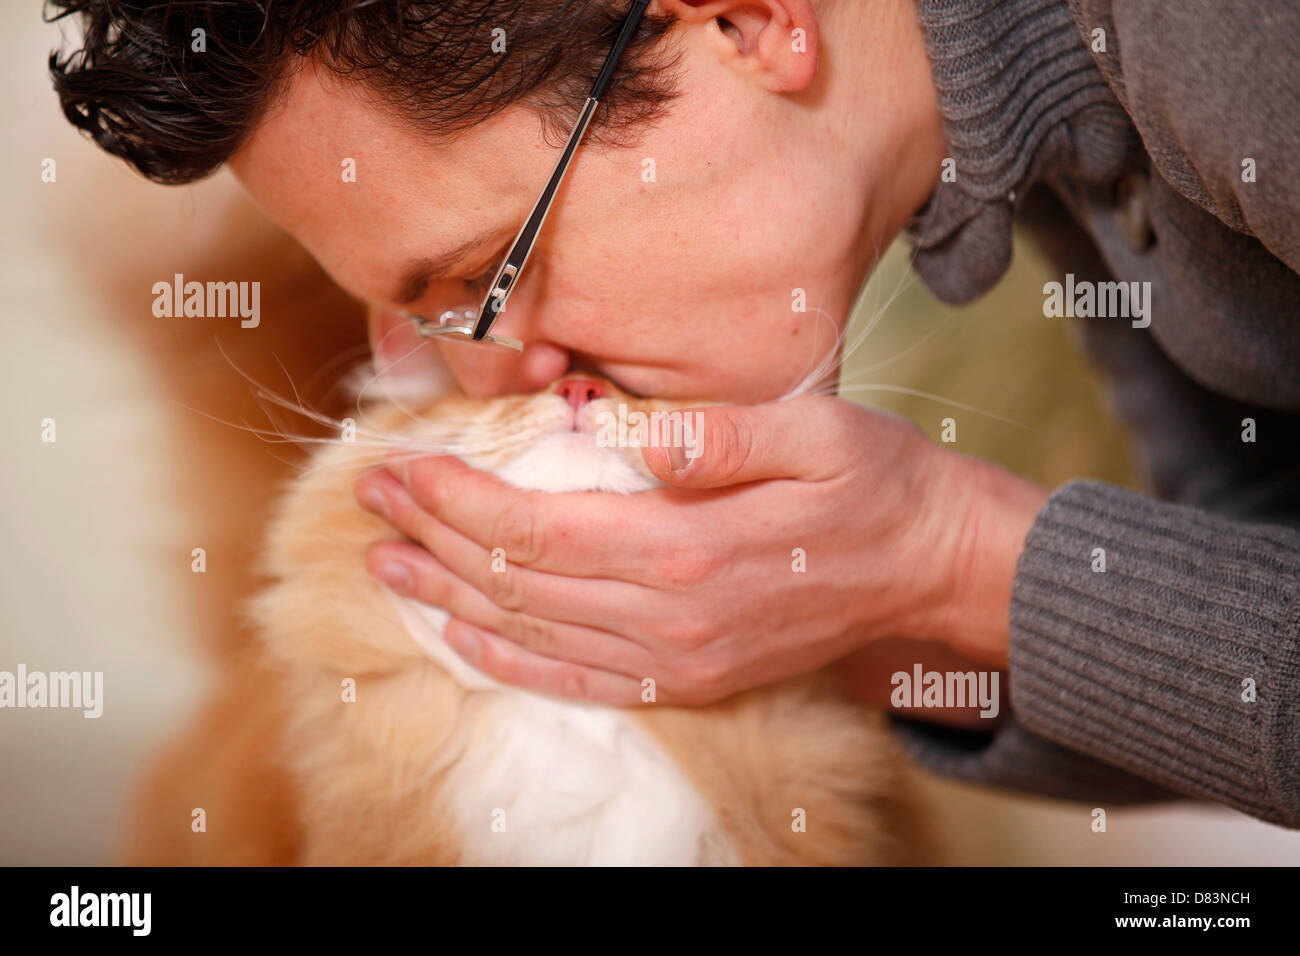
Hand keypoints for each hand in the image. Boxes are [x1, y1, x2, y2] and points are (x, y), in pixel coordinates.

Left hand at [353, 396, 1045, 705]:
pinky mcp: (690, 678)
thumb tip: (629, 434)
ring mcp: (678, 658)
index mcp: (687, 547)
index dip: (457, 501)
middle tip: (372, 502)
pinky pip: (578, 681)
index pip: (535, 529)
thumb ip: (716, 437)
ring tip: (388, 567)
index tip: (401, 467)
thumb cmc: (874, 482)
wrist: (932, 569)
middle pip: (518, 582)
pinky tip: (463, 637)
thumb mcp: (815, 428)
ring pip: (533, 636)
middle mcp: (670, 617)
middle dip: (434, 539)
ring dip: (451, 600)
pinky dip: (510, 661)